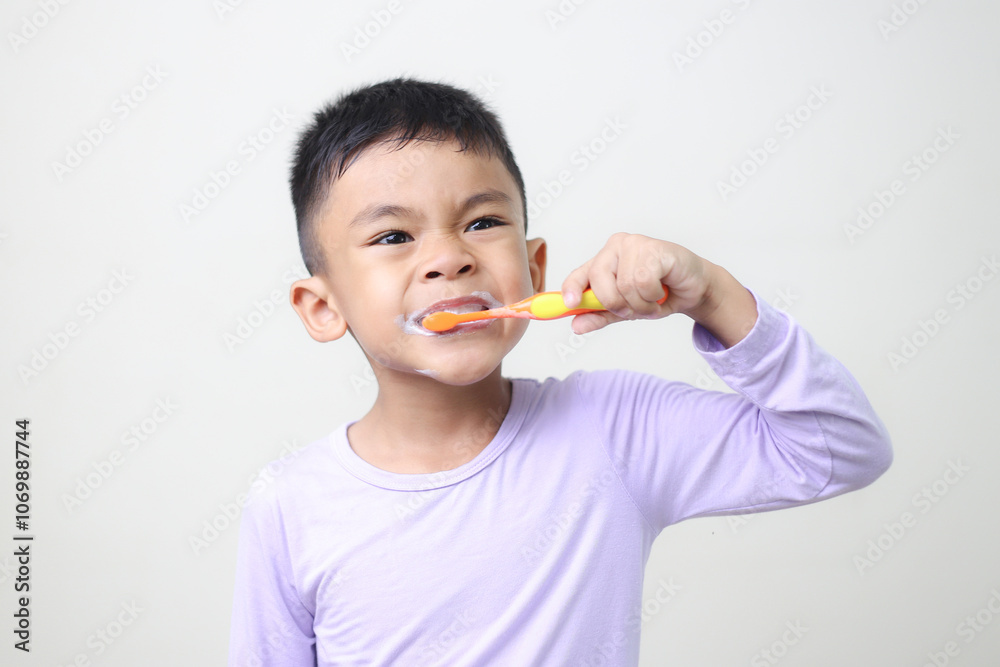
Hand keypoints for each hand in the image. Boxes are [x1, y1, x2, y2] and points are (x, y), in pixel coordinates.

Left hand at [560, 233, 757, 346]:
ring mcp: (635, 244)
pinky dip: (653, 296)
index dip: (571, 288)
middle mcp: (616, 247)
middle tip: (633, 309)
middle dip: (616, 305)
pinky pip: (643, 281)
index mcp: (603, 260)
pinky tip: (662, 291)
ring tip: (652, 300)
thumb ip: (600, 315)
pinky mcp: (654, 247)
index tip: (570, 304)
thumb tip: (576, 326)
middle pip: (599, 281)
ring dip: (641, 304)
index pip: (579, 274)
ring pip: (624, 285)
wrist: (694, 288)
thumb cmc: (658, 293)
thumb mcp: (624, 310)